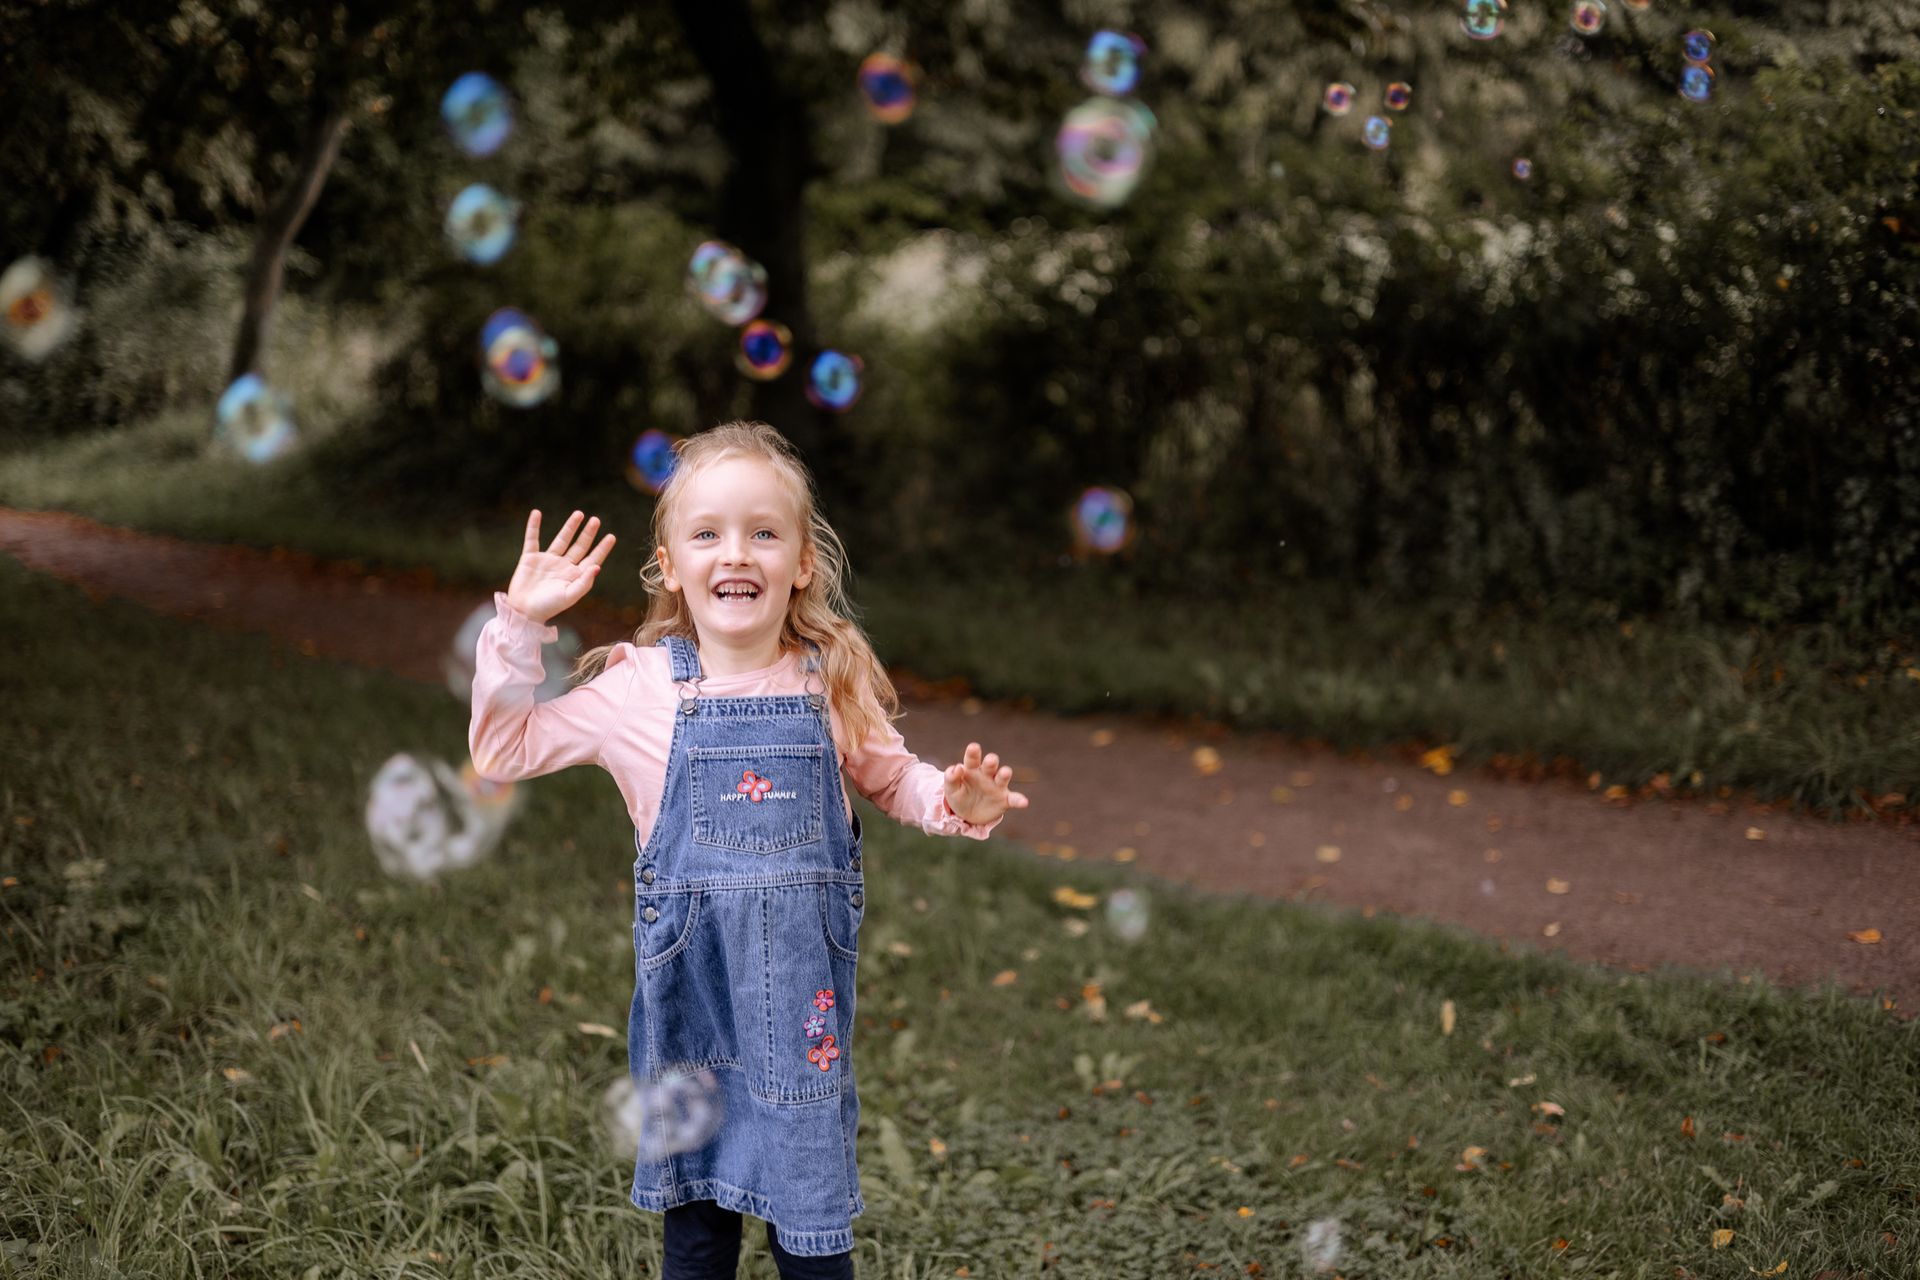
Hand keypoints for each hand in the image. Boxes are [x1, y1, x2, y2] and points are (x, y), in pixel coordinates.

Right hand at [505, 509, 615, 623]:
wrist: (523, 611)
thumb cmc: (548, 607)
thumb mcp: (569, 596)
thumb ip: (584, 582)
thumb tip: (597, 567)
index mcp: (575, 576)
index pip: (592, 559)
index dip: (602, 548)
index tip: (611, 536)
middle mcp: (563, 566)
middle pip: (579, 546)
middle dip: (588, 534)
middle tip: (596, 520)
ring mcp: (547, 560)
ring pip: (561, 540)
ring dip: (570, 527)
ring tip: (579, 514)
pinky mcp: (530, 558)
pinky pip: (532, 539)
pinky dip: (533, 526)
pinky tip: (536, 513)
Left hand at [942, 742, 1029, 824]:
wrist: (968, 815)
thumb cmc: (959, 796)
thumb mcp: (951, 789)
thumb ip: (951, 778)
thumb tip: (957, 767)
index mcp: (972, 769)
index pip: (972, 758)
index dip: (973, 752)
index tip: (973, 747)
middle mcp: (986, 775)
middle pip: (990, 765)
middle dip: (991, 761)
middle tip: (991, 760)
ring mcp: (997, 787)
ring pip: (1003, 777)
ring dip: (1005, 774)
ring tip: (1006, 772)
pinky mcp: (1004, 800)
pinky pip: (1013, 799)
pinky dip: (1019, 800)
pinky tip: (1024, 802)